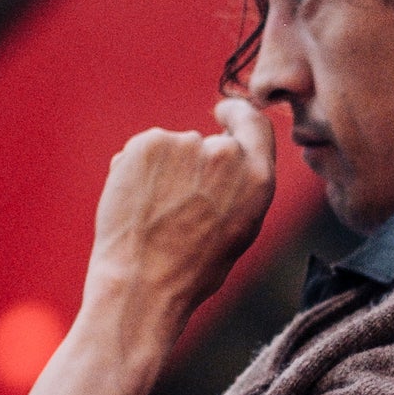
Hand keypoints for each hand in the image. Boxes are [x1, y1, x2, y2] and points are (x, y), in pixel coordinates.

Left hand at [82, 98, 276, 317]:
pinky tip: (135, 202)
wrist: (143, 282)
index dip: (236, 115)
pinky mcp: (148, 143)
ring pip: (173, 148)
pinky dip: (138, 169)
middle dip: (192, 164)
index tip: (222, 112)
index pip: (254, 123)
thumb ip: (242, 185)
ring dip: (164, 169)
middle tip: (175, 206)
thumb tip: (228, 155)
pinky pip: (145, 150)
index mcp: (257, 177)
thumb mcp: (241, 229)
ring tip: (155, 212)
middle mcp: (225, 154)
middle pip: (209, 142)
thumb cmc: (192, 269)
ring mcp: (185, 144)